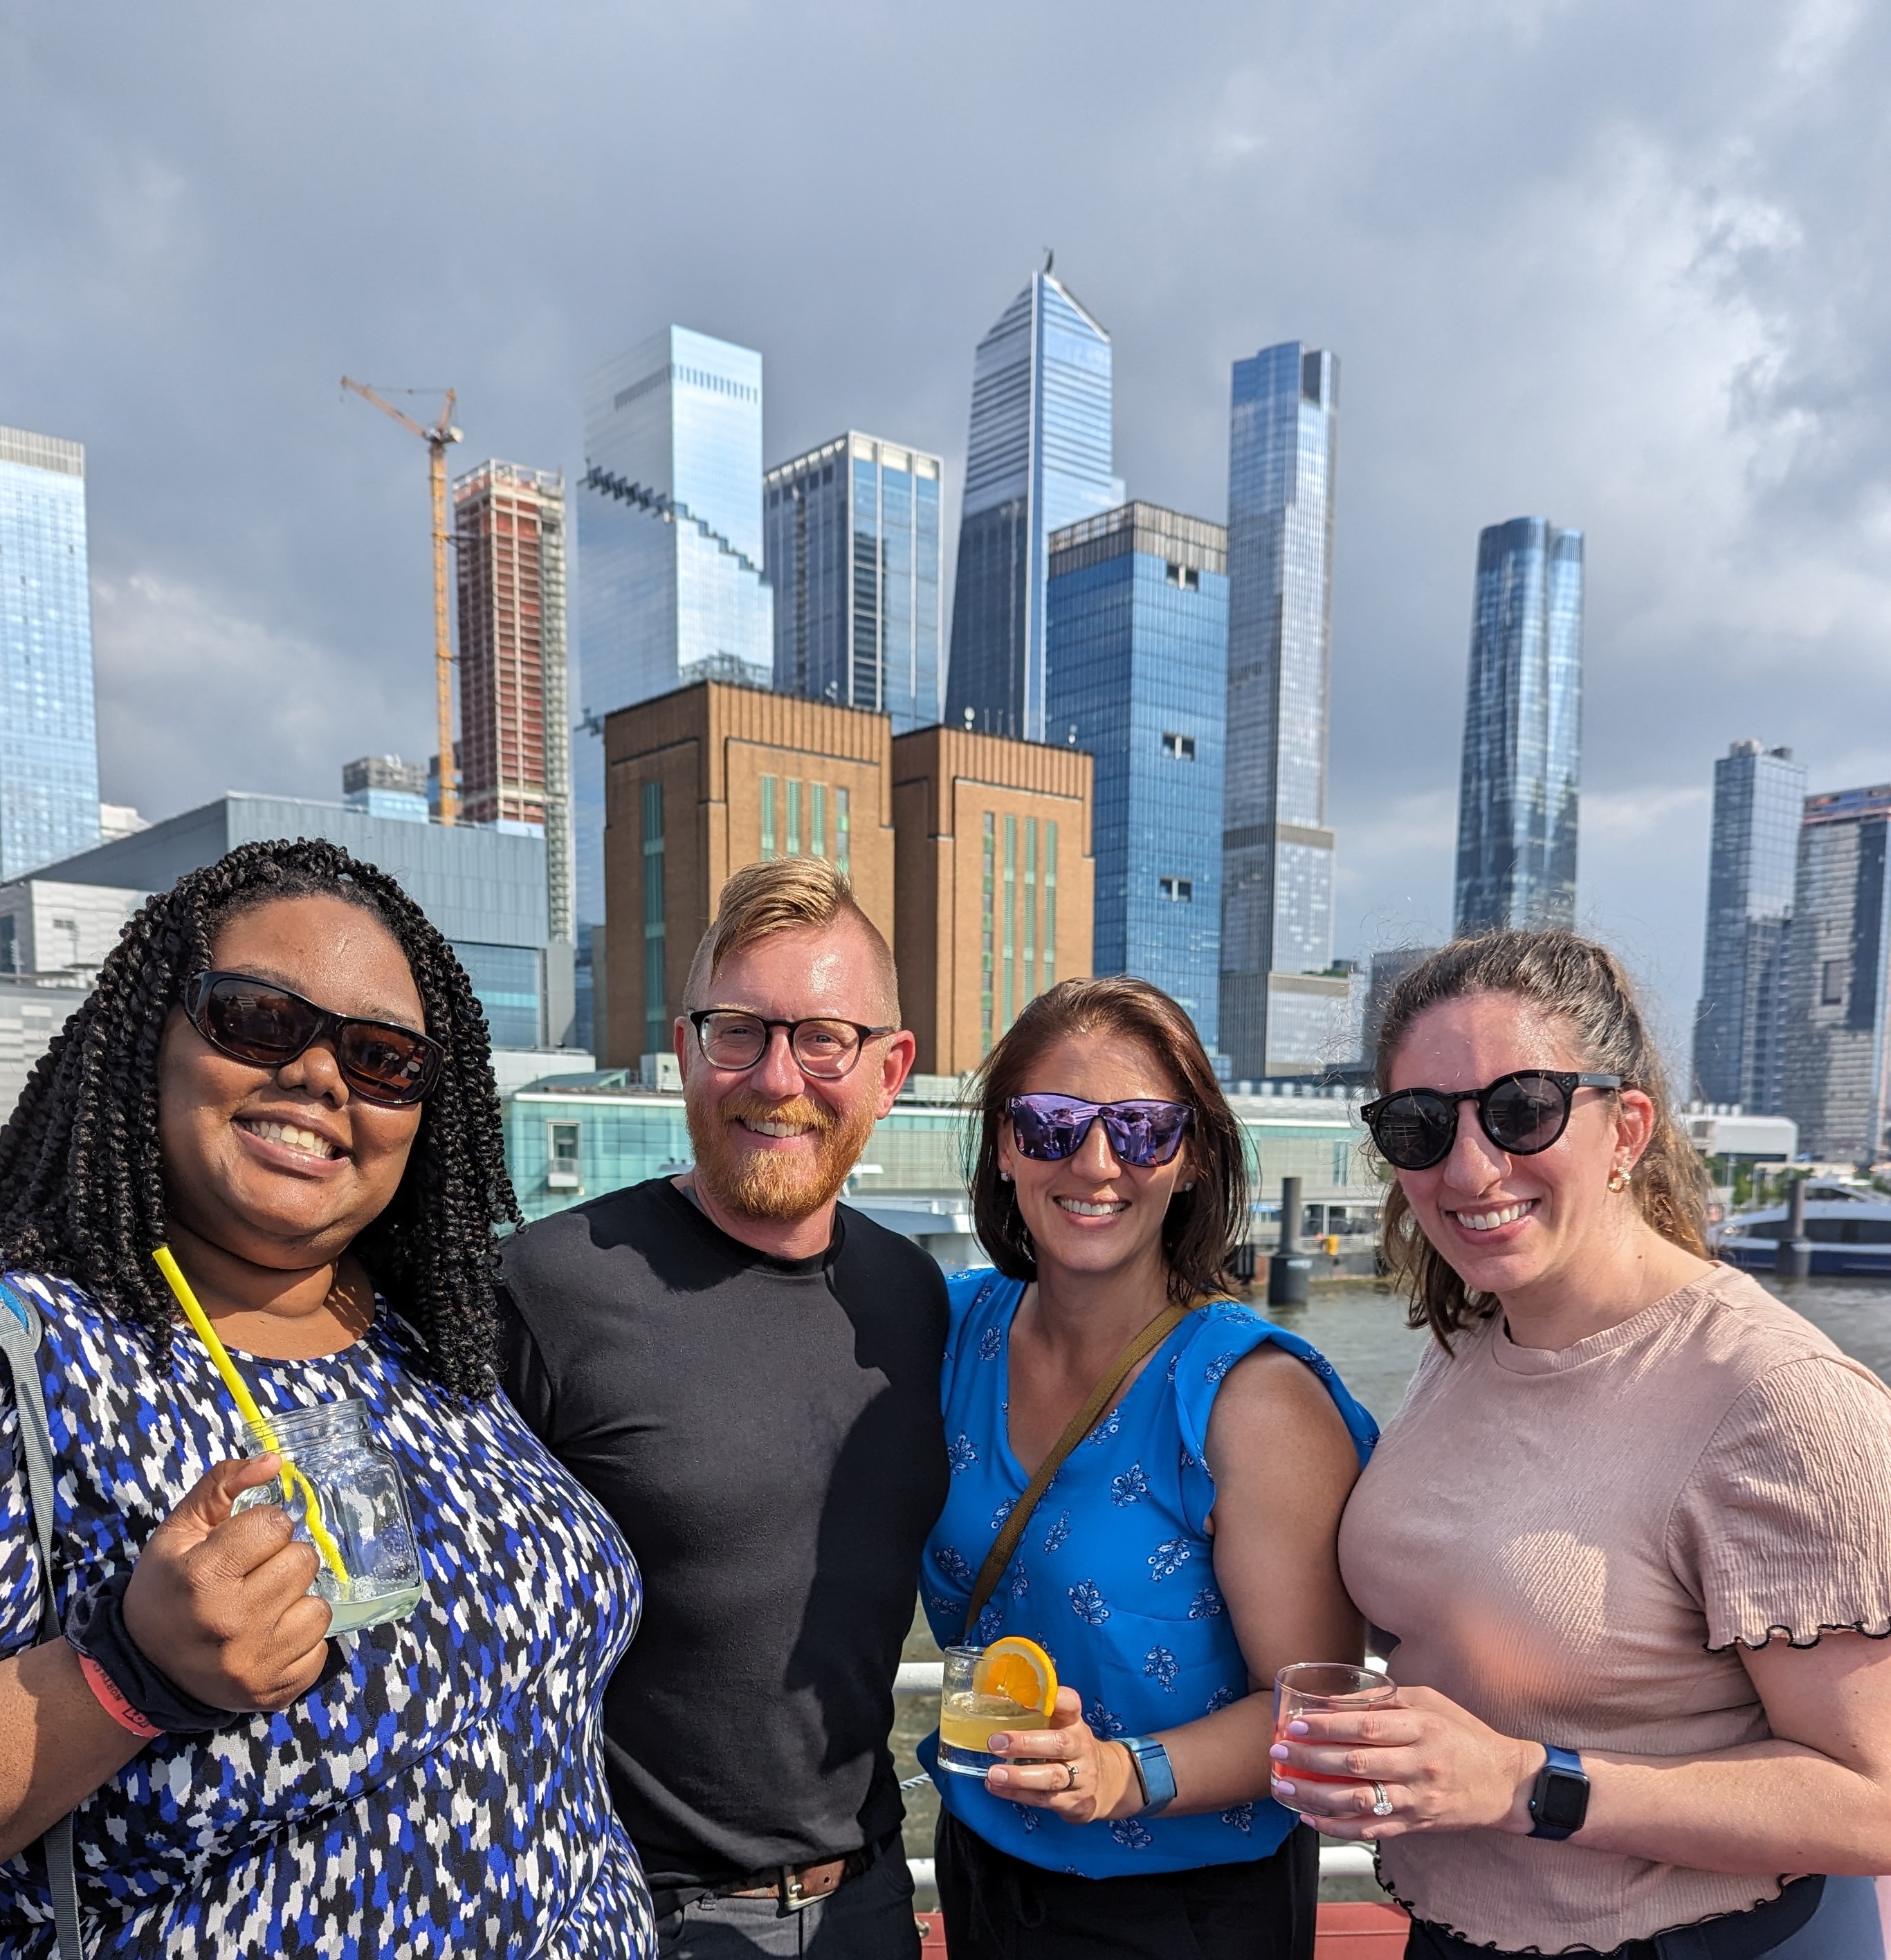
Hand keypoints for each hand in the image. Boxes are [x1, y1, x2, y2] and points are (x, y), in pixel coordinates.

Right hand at [122, 1456, 332, 1712]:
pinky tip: (270, 1638)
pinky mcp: (274, 1691)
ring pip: (319, 1606)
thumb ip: (222, 1485)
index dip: (264, 1528)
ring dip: (297, 1601)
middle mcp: (231, 1621)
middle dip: (284, 1560)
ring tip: (264, 1607)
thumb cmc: (167, 1590)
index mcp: (203, 1577)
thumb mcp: (179, 1532)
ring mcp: (255, 1662)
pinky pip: (320, 1648)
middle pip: (303, 1560)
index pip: (276, 1525)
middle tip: (254, 1575)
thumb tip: (274, 1461)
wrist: (145, 1668)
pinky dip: (300, 1640)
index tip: (245, 1544)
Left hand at [983, 1687, 1142, 1823]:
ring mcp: (1081, 1777)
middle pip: (1057, 1743)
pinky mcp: (1075, 1803)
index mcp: (1074, 1722)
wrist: (1108, 1783)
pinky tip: (997, 1788)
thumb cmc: (1071, 1747)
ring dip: (1019, 1776)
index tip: (1028, 1696)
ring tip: (994, 1774)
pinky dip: (1018, 1794)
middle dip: (1025, 1743)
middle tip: (995, 1743)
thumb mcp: (1063, 1726)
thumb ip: (1038, 1715)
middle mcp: (1080, 1747)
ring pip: (1051, 1776)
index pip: (1070, 1704)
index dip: (1054, 1699)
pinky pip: (1045, 1799)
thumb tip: (995, 1699)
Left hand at [1267, 1685, 1542, 1839]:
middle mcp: (1420, 1765)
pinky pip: (1372, 1831)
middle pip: (1357, 1764)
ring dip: (1316, 1796)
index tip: (1296, 1724)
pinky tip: (1310, 1817)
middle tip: (1278, 1751)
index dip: (1328, 1726)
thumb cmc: (1464, 1733)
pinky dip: (1337, 1828)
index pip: (1367, 1728)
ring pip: (1360, 1802)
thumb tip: (1338, 1699)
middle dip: (1312, 1758)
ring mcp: (1418, 1800)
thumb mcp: (1431, 1702)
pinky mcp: (1417, 1825)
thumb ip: (1386, 1698)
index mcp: (1423, 1728)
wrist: (1506, 1783)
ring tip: (1285, 1786)